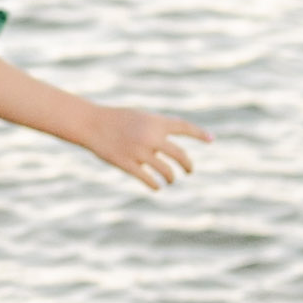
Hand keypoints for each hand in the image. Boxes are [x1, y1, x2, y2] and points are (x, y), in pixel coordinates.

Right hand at [80, 108, 207, 192]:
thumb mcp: (140, 116)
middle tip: (189, 171)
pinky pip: (148, 180)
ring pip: (166, 171)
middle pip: (180, 155)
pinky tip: (156, 186)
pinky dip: (155, 185)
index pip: (184, 128)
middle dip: (188, 165)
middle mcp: (151, 137)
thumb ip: (157, 127)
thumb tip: (172, 142)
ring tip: (171, 180)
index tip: (211, 139)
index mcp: (155, 122)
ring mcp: (140, 152)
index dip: (199, 134)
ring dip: (171, 178)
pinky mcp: (128, 165)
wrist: (91, 124)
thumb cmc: (115, 119)